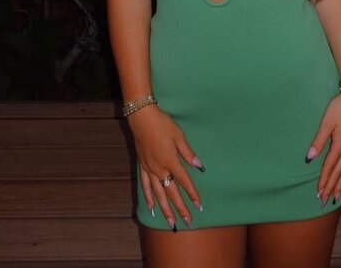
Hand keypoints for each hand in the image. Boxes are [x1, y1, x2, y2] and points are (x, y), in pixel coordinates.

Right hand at [128, 106, 204, 229]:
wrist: (142, 118)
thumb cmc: (162, 124)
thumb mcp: (179, 136)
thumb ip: (188, 153)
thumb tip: (199, 167)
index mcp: (170, 161)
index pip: (184, 181)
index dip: (192, 194)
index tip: (199, 206)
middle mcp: (160, 169)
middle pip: (172, 193)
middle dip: (181, 208)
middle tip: (188, 222)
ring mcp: (150, 170)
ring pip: (158, 194)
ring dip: (165, 209)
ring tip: (171, 223)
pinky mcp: (142, 167)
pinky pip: (145, 186)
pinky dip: (148, 198)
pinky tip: (152, 208)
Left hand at [305, 89, 340, 204]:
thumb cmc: (340, 107)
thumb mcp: (326, 123)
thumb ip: (318, 141)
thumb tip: (309, 158)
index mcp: (340, 146)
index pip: (329, 168)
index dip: (324, 181)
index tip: (318, 194)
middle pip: (338, 173)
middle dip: (331, 187)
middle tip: (326, 201)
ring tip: (337, 196)